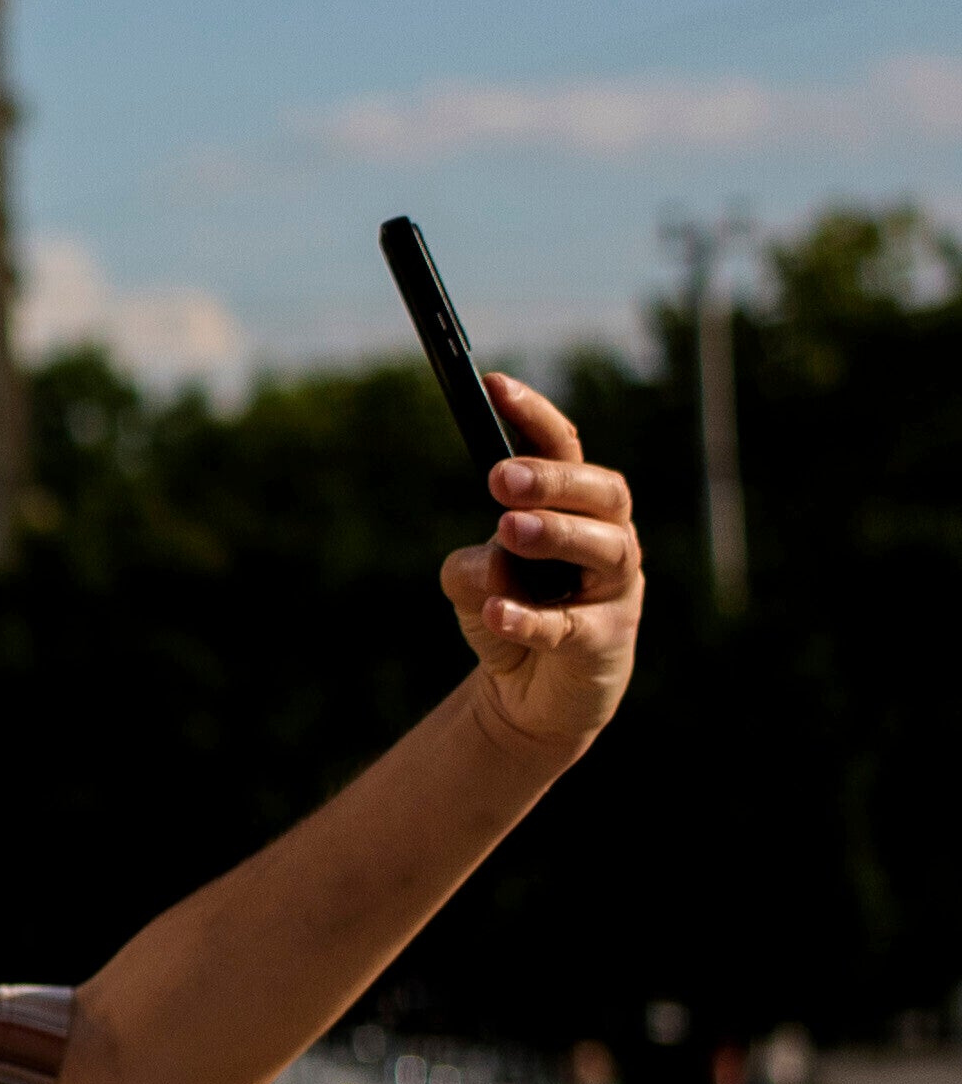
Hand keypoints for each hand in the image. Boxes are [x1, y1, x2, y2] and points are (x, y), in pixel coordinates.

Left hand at [444, 377, 643, 763]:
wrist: (530, 697)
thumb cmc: (508, 616)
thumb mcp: (472, 585)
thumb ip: (468, 567)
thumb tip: (490, 559)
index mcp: (575, 509)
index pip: (564, 449)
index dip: (534, 416)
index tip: (494, 386)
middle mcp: (608, 539)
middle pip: (601, 492)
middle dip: (554, 478)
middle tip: (500, 477)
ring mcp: (614, 591)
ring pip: (606, 549)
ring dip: (557, 533)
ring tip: (508, 528)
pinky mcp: (605, 644)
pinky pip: (571, 628)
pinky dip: (531, 618)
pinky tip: (496, 612)